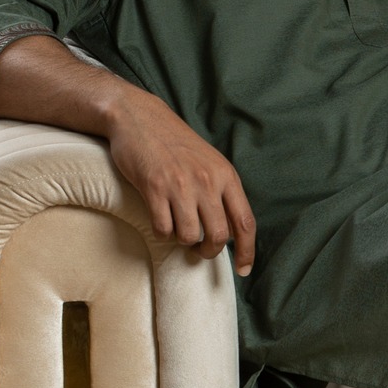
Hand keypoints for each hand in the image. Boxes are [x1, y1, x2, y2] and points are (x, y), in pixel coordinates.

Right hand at [106, 89, 256, 276]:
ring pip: (189, 236)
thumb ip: (221, 191)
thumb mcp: (209, 162)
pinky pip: (163, 229)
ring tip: (176, 228)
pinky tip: (160, 219)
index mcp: (225, 175)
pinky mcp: (153, 188)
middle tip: (200, 249)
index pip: (245, 222)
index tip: (245, 270)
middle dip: (209, 251)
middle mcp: (206, 181)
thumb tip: (231, 230)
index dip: (248, 251)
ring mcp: (180, 185)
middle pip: (219, 236)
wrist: (139, 117)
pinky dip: (162, 232)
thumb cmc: (175, 143)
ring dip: (182, 241)